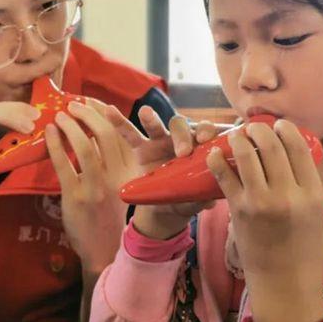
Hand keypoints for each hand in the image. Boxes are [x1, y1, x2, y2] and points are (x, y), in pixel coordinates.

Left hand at [45, 99, 134, 273]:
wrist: (103, 250)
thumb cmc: (110, 213)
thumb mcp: (121, 183)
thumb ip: (113, 160)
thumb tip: (94, 129)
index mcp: (131, 171)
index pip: (120, 133)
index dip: (105, 113)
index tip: (93, 102)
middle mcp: (117, 177)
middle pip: (105, 134)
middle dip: (88, 113)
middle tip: (74, 105)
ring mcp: (96, 187)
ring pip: (85, 145)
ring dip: (71, 124)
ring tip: (61, 115)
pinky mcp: (76, 197)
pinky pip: (63, 164)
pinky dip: (56, 143)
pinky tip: (50, 132)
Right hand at [108, 106, 220, 239]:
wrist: (166, 210)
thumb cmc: (188, 198)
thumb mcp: (197, 198)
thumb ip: (204, 193)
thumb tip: (212, 193)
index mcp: (199, 147)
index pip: (205, 131)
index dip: (206, 131)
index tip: (204, 140)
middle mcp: (180, 139)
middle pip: (181, 126)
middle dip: (182, 135)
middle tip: (182, 152)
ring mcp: (159, 142)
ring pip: (156, 125)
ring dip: (151, 118)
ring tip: (145, 113)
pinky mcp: (141, 149)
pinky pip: (130, 134)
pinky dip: (119, 122)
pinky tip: (110, 111)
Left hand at [207, 120, 322, 321]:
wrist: (283, 284)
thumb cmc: (304, 250)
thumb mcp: (317, 215)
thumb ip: (308, 186)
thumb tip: (295, 157)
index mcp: (313, 194)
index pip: (299, 148)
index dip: (286, 129)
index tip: (279, 124)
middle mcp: (288, 194)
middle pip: (271, 146)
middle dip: (260, 129)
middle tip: (253, 127)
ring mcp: (261, 201)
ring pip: (245, 155)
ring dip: (238, 138)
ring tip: (236, 136)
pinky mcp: (238, 210)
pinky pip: (224, 176)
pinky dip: (216, 160)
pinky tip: (214, 153)